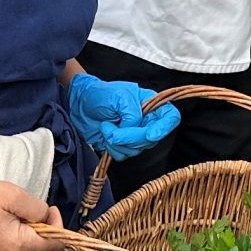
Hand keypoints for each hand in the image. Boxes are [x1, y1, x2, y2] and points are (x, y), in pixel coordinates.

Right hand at [0, 178, 55, 250]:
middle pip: (41, 245)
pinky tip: (4, 220)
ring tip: (13, 212)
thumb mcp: (15, 196)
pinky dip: (17, 234)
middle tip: (28, 206)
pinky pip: (15, 246)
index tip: (50, 208)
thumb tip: (48, 217)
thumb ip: (38, 209)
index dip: (58, 226)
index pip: (54, 245)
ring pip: (28, 245)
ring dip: (28, 229)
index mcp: (18, 245)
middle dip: (41, 225)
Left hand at [66, 73, 182, 156]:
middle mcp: (147, 121)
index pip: (171, 117)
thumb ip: (132, 113)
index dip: (164, 128)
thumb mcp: (119, 96)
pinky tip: (106, 135)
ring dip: (118, 141)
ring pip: (137, 149)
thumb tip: (136, 128)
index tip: (150, 134)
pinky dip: (112, 148)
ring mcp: (136, 135)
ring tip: (107, 127)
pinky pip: (124, 155)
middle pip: (151, 138)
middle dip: (129, 136)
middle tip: (112, 127)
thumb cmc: (100, 95)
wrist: (80, 105)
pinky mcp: (123, 146)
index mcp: (151, 104)